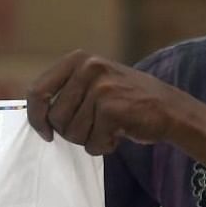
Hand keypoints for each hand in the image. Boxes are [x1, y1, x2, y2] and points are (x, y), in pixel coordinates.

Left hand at [26, 51, 194, 155]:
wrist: (171, 109)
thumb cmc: (129, 101)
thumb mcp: (96, 82)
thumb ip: (68, 89)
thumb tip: (34, 113)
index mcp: (79, 59)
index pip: (37, 91)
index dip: (37, 117)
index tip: (45, 133)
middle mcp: (88, 68)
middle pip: (54, 117)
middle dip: (71, 131)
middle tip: (94, 128)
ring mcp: (101, 87)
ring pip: (72, 133)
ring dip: (90, 139)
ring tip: (109, 128)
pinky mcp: (112, 108)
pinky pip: (92, 142)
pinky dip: (104, 146)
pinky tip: (119, 135)